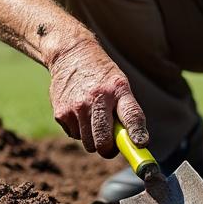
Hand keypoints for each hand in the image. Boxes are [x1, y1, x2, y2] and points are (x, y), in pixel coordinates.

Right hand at [47, 40, 147, 156]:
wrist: (71, 55)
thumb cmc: (102, 76)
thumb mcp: (120, 85)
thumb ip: (127, 112)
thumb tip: (135, 143)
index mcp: (117, 89)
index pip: (131, 115)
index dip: (136, 133)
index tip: (141, 144)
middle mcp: (96, 98)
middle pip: (103, 142)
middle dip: (108, 148)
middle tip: (111, 143)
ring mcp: (76, 107)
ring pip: (88, 143)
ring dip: (93, 138)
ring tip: (93, 118)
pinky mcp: (61, 113)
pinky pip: (75, 135)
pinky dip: (79, 130)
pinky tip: (79, 112)